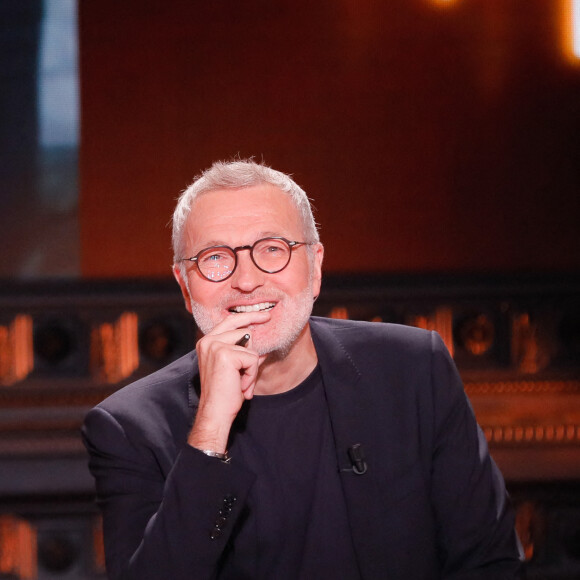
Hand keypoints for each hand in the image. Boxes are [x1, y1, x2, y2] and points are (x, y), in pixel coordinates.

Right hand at [188, 311, 269, 452]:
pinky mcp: (225, 354)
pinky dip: (251, 374)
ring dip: (251, 368)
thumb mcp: (235, 370)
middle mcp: (208, 341)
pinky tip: (241, 386)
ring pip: (250, 347)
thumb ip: (244, 354)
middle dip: (254, 343)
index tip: (265, 315)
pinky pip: (252, 359)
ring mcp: (216, 346)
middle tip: (267, 322)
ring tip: (242, 383)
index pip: (229, 321)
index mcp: (207, 342)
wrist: (215, 412)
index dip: (248, 317)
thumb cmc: (224, 393)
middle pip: (242, 328)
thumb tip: (262, 348)